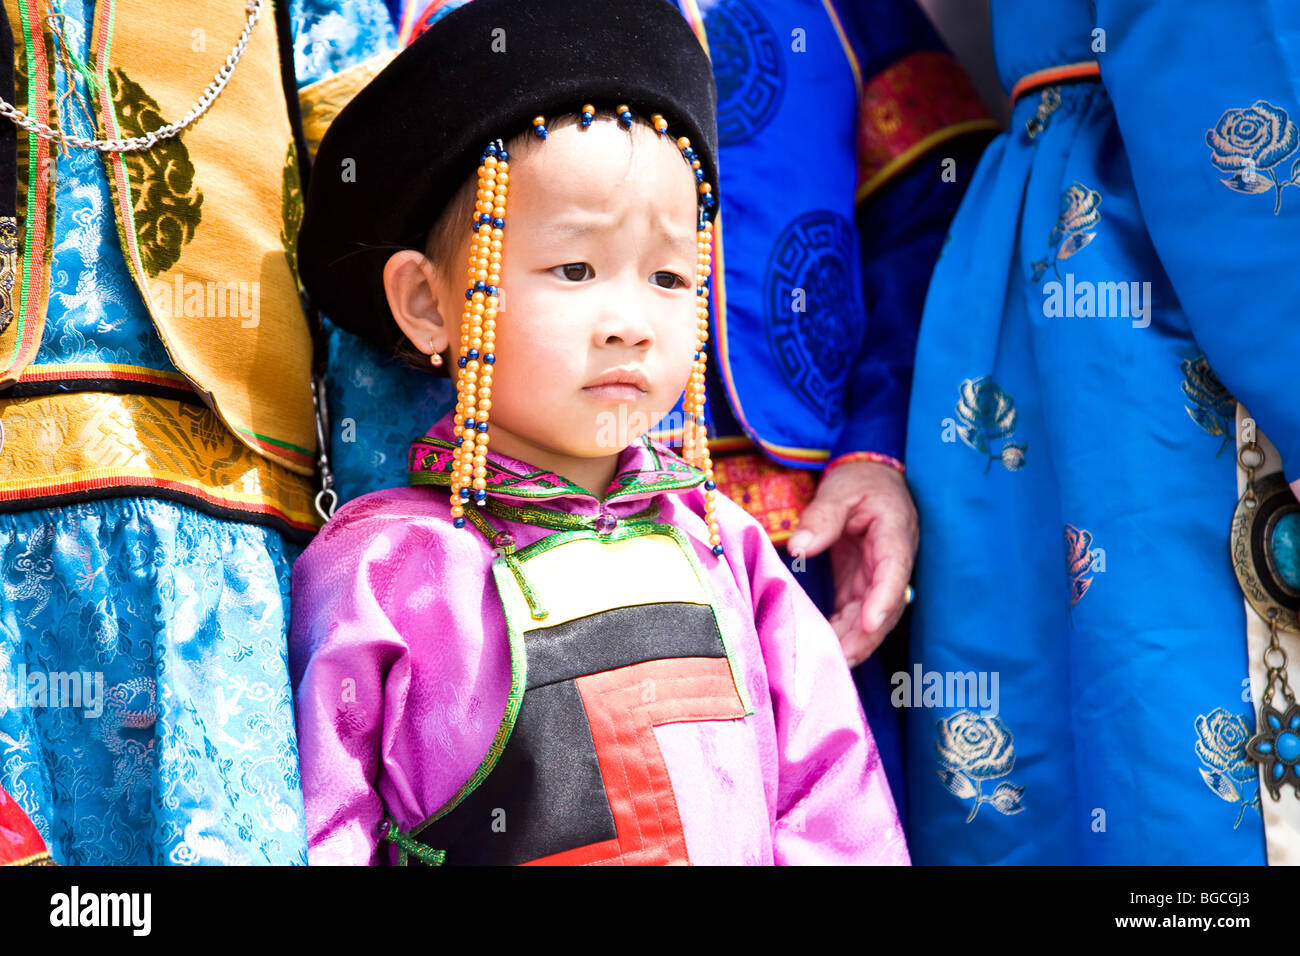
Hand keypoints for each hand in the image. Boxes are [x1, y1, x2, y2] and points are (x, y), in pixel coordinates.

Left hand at [786, 461, 917, 666]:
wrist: (871, 478)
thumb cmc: (860, 481)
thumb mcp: (840, 490)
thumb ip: (822, 516)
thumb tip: (799, 547)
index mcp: (894, 536)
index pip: (894, 572)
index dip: (883, 600)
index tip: (869, 623)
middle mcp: (893, 563)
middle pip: (886, 606)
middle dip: (865, 635)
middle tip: (840, 659)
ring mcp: (878, 576)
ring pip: (872, 616)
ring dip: (853, 640)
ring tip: (830, 663)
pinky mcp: (862, 583)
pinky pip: (856, 613)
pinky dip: (843, 632)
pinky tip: (824, 648)